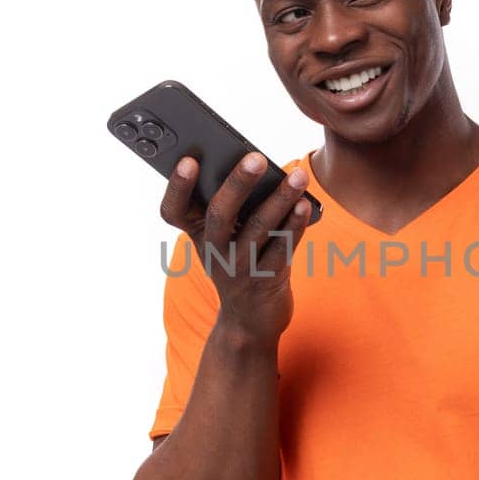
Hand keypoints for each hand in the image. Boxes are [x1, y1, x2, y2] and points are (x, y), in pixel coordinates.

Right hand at [159, 152, 312, 346]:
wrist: (249, 321)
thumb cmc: (237, 263)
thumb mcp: (223, 239)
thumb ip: (232, 206)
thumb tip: (255, 165)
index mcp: (197, 234)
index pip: (174, 210)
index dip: (177, 186)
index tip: (189, 160)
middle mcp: (213, 250)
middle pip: (220, 213)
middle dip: (238, 183)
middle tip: (257, 158)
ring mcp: (239, 267)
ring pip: (258, 228)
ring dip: (280, 199)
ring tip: (298, 177)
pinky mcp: (266, 280)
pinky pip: (281, 248)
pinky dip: (295, 225)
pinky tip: (305, 206)